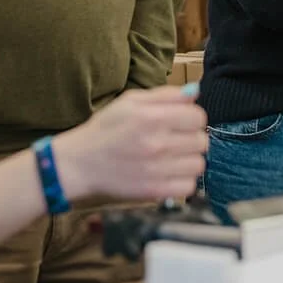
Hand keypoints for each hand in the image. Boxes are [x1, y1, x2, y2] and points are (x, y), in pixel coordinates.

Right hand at [53, 87, 207, 201]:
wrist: (80, 163)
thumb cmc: (105, 129)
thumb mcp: (131, 102)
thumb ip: (165, 95)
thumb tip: (195, 91)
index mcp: (152, 117)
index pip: (198, 116)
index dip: (191, 117)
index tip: (180, 122)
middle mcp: (157, 143)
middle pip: (201, 140)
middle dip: (191, 138)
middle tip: (175, 140)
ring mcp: (157, 170)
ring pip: (198, 164)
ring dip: (189, 160)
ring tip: (172, 157)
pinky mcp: (155, 191)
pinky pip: (189, 186)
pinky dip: (183, 181)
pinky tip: (170, 173)